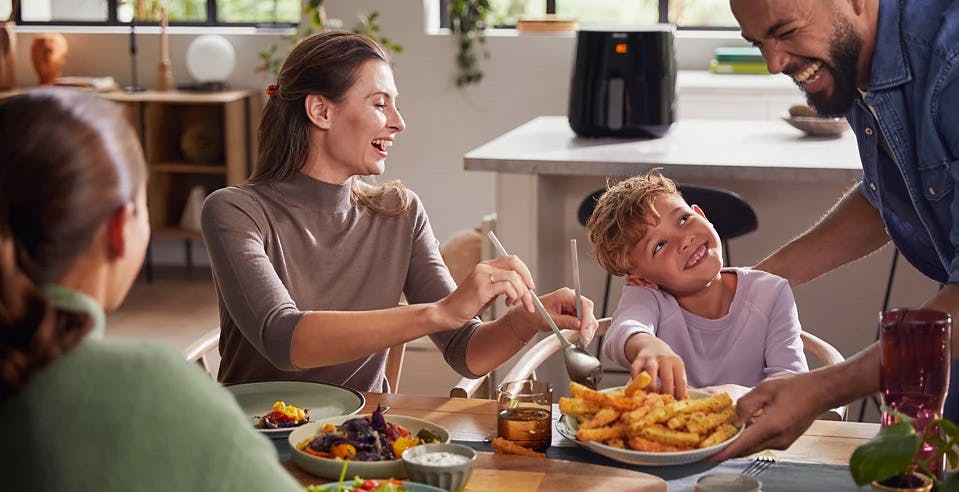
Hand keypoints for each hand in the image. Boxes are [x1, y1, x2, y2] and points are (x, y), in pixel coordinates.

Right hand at [436, 255, 535, 326]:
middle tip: (529, 296)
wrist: (448, 313)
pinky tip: (507, 303)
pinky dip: (513, 296)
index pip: (512, 260)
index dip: (525, 272)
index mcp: (485, 266)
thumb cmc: (467, 305)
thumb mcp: (487, 291)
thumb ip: (500, 284)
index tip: (529, 287)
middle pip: (515, 264)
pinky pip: (507, 287)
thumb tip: (522, 286)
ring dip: (520, 293)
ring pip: (513, 277)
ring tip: (514, 303)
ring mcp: (482, 276)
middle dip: (527, 280)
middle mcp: (483, 267)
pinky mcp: (481, 288)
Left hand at [507, 287, 598, 343]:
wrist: (530, 317)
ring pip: (588, 319)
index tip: (584, 330)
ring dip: (587, 332)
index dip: (587, 318)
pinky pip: (584, 324)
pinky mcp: (575, 315)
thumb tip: (579, 325)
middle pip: (588, 312)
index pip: (584, 304)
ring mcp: (574, 307)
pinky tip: (579, 339)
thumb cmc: (536, 314)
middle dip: (587, 328)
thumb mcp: (549, 319)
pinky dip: (583, 333)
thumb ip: (565, 321)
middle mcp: (572, 300)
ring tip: (581, 342)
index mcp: (566, 295)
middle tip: (583, 340)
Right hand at [627, 333, 686, 398]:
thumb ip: (679, 381)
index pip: (681, 381)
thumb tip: (683, 400)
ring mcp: (650, 359)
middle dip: (666, 393)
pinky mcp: (638, 360)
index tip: (677, 401)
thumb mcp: (676, 368)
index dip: (680, 393)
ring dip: (651, 388)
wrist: (653, 346)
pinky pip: (635, 371)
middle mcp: (664, 359)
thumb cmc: (666, 363)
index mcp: (676, 362)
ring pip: (650, 374)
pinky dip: (636, 381)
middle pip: (667, 378)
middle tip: (665, 401)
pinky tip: (640, 388)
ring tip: (652, 396)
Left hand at [708, 371, 824, 461]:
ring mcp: (782, 443)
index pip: (742, 444)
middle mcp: (777, 439)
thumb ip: (745, 404)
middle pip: (746, 450)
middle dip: (726, 450)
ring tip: (719, 439)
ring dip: (737, 445)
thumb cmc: (794, 387)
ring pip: (753, 448)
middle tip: (708, 447)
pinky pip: (761, 444)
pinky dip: (748, 441)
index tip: (709, 457)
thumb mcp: (764, 389)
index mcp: (772, 426)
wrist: (819, 392)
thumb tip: (734, 418)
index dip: (724, 452)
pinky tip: (739, 432)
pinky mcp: (784, 442)